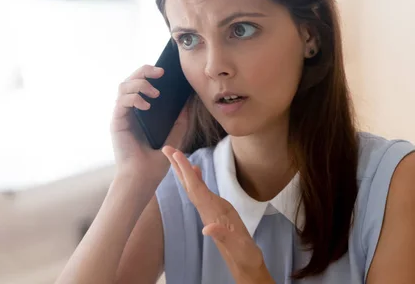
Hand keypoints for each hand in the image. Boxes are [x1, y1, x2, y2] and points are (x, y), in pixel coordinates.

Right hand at [110, 65, 187, 184]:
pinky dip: (134, 98)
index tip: (166, 71)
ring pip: (123, 86)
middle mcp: (128, 110)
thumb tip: (188, 99)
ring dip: (139, 83)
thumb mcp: (175, 136)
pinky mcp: (116, 122)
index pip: (141, 84)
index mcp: (140, 111)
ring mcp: (121, 115)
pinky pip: (121, 102)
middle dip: (144, 71)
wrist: (144, 178)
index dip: (150, 73)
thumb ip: (181, 119)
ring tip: (155, 92)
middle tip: (160, 72)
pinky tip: (146, 105)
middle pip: (130, 79)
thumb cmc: (156, 161)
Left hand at [162, 147, 274, 283]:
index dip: (186, 172)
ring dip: (185, 171)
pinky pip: (202, 192)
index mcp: (212, 214)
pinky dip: (197, 180)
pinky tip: (196, 171)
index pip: (196, 189)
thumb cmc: (245, 256)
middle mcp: (207, 210)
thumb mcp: (239, 247)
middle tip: (167, 148)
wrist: (247, 265)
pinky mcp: (216, 212)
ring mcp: (210, 211)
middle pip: (189, 186)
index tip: (177, 155)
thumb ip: (224, 237)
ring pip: (194, 188)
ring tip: (177, 155)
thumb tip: (207, 228)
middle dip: (178, 167)